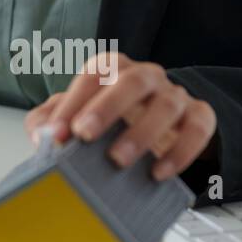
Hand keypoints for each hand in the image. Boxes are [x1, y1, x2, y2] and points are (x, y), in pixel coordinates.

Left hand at [23, 52, 215, 180]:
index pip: (94, 75)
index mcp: (112, 69)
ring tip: (118, 160)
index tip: (57, 134)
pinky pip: (198, 127)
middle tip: (85, 135)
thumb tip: (42, 137)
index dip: (73, 103)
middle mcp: (146, 77)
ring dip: (142, 133)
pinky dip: (182, 151)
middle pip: (133, 81)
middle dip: (107, 107)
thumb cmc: (104, 121)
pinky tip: (159, 172)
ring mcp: (175, 95)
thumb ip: (47, 122)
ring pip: (168, 104)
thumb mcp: (70, 117)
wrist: (151, 129)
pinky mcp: (199, 116)